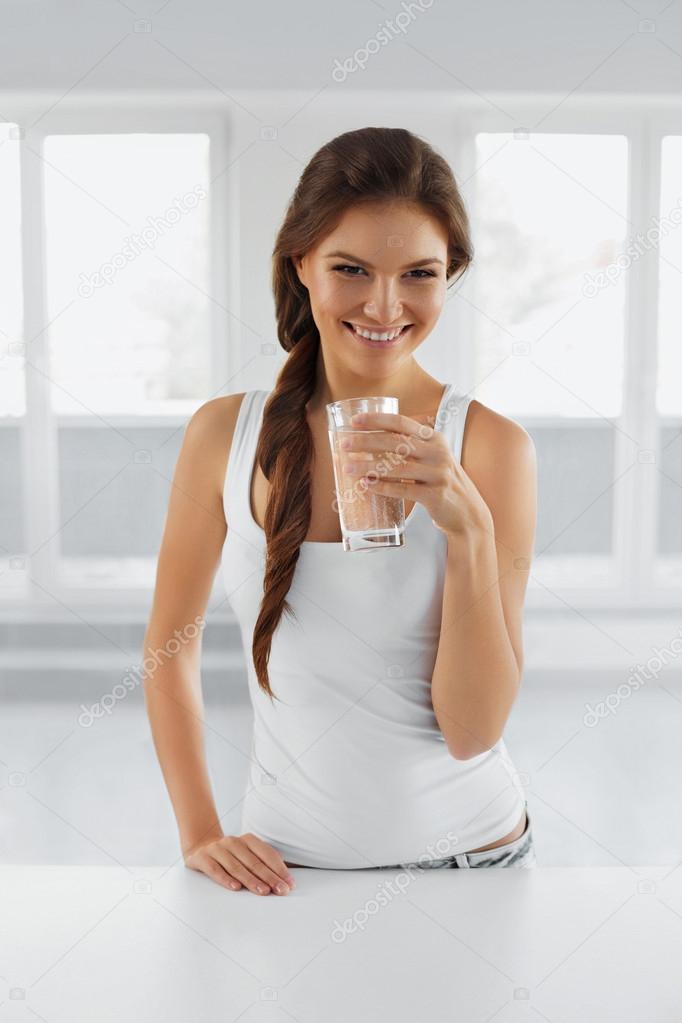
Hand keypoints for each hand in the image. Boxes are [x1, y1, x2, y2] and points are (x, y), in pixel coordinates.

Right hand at [184, 832, 295, 895]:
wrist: (199, 847)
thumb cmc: (231, 857)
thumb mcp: (247, 854)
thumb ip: (263, 863)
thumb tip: (287, 880)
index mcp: (248, 840)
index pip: (267, 854)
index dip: (280, 869)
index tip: (290, 884)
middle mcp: (233, 842)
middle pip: (254, 862)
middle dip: (270, 877)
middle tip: (281, 890)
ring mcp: (217, 849)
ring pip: (236, 867)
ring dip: (251, 880)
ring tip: (264, 891)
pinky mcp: (202, 858)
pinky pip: (215, 870)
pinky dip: (226, 879)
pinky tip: (236, 888)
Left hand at [339, 409, 491, 538]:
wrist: (467, 512)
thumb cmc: (441, 481)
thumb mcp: (432, 456)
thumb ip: (411, 445)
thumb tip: (370, 438)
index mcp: (434, 438)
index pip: (401, 422)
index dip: (377, 420)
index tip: (355, 420)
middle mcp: (437, 452)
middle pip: (396, 442)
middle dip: (366, 442)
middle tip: (344, 445)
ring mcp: (438, 474)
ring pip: (397, 467)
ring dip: (369, 466)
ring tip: (348, 468)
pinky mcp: (435, 496)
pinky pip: (404, 489)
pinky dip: (383, 487)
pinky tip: (367, 485)